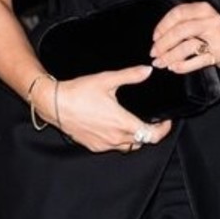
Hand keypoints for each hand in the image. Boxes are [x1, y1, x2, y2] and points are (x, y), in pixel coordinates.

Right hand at [54, 66, 172, 153]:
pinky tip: (113, 127)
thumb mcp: (107, 80)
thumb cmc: (78, 93)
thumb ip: (130, 75)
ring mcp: (104, 144)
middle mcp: (115, 138)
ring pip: (128, 147)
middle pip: (142, 141)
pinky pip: (112, 147)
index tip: (165, 122)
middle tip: (150, 120)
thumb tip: (147, 71)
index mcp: (122, 123)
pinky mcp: (94, 146)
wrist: (54, 104)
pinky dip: (118, 140)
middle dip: (149, 131)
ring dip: (134, 138)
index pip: (152, 135)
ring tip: (132, 124)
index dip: (163, 130)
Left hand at [149, 1, 219, 71]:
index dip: (162, 26)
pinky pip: (197, 61)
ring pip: (187, 46)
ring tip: (161, 62)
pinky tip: (175, 67)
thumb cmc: (213, 31)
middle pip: (180, 31)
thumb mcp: (198, 20)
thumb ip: (180, 24)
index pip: (178, 14)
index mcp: (203, 9)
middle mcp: (211, 20)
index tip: (155, 37)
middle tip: (154, 53)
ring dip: (170, 56)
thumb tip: (157, 39)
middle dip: (163, 44)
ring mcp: (217, 37)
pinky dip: (182, 66)